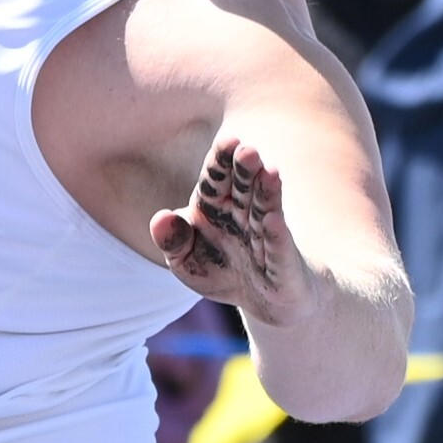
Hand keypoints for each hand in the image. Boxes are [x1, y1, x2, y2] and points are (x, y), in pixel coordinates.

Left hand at [151, 136, 316, 319]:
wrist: (263, 300)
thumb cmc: (222, 271)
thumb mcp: (185, 262)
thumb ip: (171, 240)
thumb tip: (160, 217)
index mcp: (215, 207)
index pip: (216, 179)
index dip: (221, 161)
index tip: (227, 142)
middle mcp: (243, 216)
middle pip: (244, 188)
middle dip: (245, 170)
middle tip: (247, 150)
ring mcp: (266, 238)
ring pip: (265, 210)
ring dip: (267, 193)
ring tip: (270, 172)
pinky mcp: (282, 264)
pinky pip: (277, 248)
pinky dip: (275, 235)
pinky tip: (273, 220)